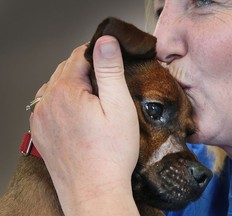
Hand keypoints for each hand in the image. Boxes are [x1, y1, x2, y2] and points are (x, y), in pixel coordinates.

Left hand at [30, 36, 139, 214]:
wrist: (94, 191)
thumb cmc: (111, 153)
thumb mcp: (119, 106)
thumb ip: (110, 70)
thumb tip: (106, 42)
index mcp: (65, 92)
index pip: (78, 56)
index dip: (95, 53)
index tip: (107, 59)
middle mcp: (46, 102)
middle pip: (65, 70)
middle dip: (84, 69)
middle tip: (105, 81)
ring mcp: (40, 118)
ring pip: (55, 86)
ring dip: (72, 84)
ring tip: (92, 97)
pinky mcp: (41, 132)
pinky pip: (47, 104)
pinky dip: (61, 100)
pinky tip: (76, 111)